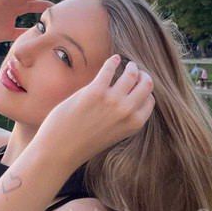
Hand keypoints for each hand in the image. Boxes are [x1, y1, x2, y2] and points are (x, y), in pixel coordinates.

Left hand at [33, 55, 155, 170]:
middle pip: (147, 84)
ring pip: (132, 74)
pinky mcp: (95, 91)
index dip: (144, 92)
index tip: (138, 86)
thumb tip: (128, 97)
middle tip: (135, 71)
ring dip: (130, 66)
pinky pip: (109, 68)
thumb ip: (124, 119)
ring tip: (126, 64)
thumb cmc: (84, 144)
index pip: (150, 100)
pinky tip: (113, 60)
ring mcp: (112, 100)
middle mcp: (127, 112)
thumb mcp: (114, 135)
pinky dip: (113, 62)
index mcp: (134, 124)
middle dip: (142, 75)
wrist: (61, 150)